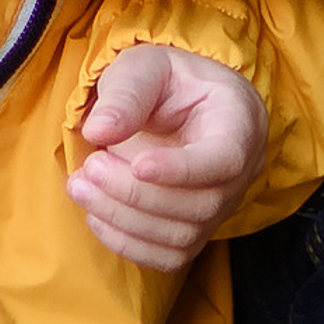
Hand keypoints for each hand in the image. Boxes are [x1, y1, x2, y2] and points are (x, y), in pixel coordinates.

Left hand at [69, 45, 267, 272]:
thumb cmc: (166, 79)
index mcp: (241, 122)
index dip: (182, 170)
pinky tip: (96, 215)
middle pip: (201, 204)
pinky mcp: (196, 232)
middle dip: (137, 194)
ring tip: (81, 187)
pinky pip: (169, 257)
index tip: (138, 164)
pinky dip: (128, 243)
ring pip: (183, 236)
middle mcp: (242, 172)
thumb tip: (99, 130)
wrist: (175, 102)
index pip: (225, 159)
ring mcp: (222, 208)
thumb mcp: (146, 66)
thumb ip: (127, 94)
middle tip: (90, 167)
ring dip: (124, 219)